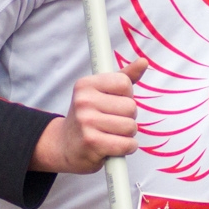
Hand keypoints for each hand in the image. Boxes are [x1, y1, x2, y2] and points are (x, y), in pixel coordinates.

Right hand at [30, 59, 147, 174]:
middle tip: (112, 122)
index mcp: (86, 84)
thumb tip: (143, 61)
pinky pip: (126, 144)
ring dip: (127, 135)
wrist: (65, 146)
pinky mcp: (92, 143)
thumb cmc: (88, 117)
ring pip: (131, 126)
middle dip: (128, 117)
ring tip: (112, 134)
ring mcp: (86, 122)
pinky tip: (114, 147)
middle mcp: (83, 101)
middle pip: (131, 106)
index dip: (126, 96)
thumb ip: (124, 77)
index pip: (124, 83)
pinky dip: (127, 148)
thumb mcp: (101, 93)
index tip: (115, 103)